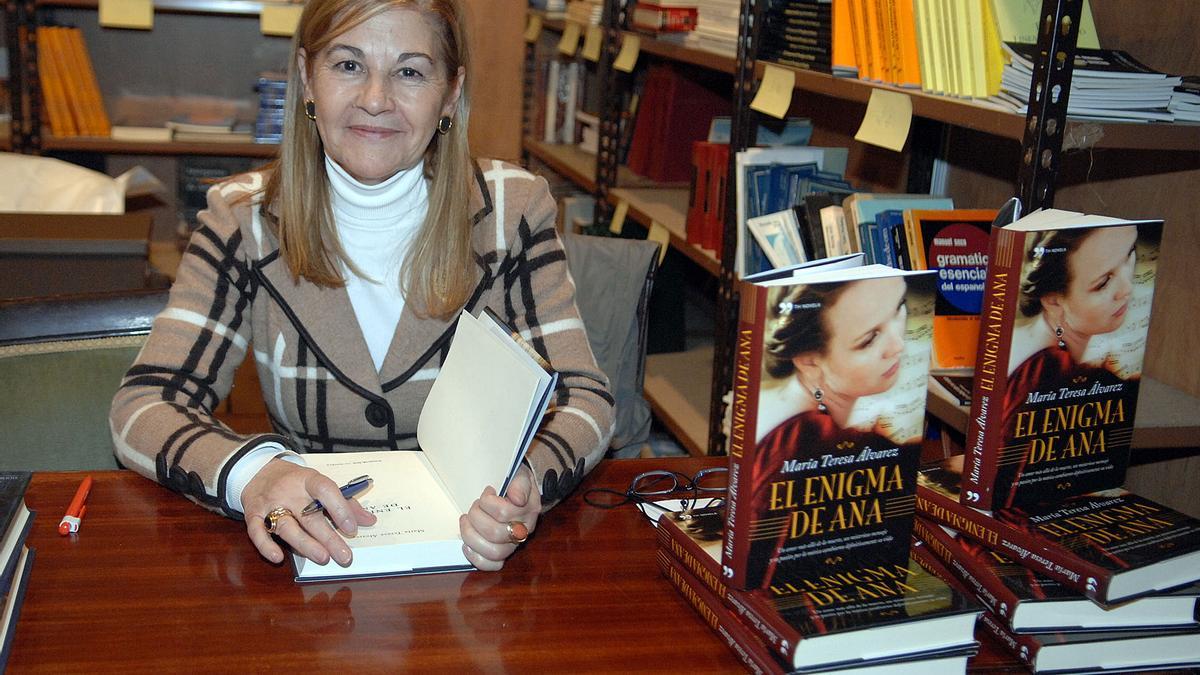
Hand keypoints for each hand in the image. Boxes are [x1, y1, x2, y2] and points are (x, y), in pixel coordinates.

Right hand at [242, 458, 376, 566]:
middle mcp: (288, 491)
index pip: (325, 489)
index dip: (339, 508)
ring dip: (305, 544)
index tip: (352, 528)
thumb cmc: (297, 482)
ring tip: (323, 558)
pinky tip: (278, 558)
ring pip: (288, 526)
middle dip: (328, 537)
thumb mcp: (320, 484)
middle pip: (309, 515)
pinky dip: (266, 545)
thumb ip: (345, 502)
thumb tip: (369, 520)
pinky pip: (257, 532)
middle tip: (344, 556)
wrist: (258, 471)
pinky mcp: (253, 515)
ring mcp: (269, 503)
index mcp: (308, 479)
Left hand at [459, 464, 540, 570]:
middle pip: (495, 533)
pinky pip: (493, 565)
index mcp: (530, 509)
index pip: (504, 512)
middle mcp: (524, 530)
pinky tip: (467, 545)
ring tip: (467, 521)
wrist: (519, 491)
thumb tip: (517, 498)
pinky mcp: (504, 554)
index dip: (487, 502)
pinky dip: (476, 557)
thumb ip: (520, 483)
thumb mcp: (520, 475)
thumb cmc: (515, 483)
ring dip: (471, 536)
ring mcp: (514, 544)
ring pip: (493, 552)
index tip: (487, 491)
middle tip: (475, 506)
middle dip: (476, 517)